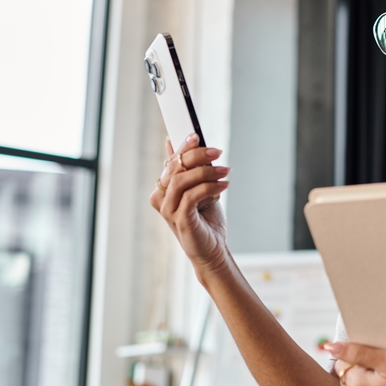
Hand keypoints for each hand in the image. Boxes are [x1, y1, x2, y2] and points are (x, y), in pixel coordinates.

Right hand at [149, 134, 231, 275]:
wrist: (211, 251)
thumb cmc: (205, 221)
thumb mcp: (200, 190)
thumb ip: (192, 170)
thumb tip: (186, 143)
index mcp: (163, 189)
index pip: (170, 161)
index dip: (182, 146)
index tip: (196, 135)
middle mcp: (160, 198)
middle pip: (175, 167)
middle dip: (197, 155)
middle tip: (217, 151)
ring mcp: (167, 210)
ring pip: (182, 179)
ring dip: (206, 171)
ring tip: (225, 171)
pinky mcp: (179, 219)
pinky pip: (191, 196)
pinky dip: (209, 187)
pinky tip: (224, 185)